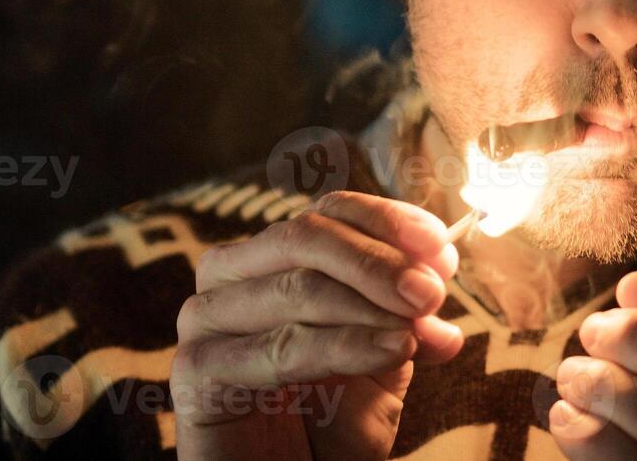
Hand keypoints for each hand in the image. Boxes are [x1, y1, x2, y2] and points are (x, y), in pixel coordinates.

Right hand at [173, 191, 465, 460]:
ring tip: (416, 330)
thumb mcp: (384, 358)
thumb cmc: (330, 423)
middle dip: (378, 262)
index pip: (326, 213)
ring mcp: (205, 320)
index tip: (440, 248)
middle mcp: (229, 277)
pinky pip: (278, 347)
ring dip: (368, 306)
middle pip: (305, 238)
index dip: (385, 221)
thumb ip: (407, 314)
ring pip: (296, 289)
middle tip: (431, 292)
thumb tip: (441, 272)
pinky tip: (391, 351)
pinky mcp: (196, 370)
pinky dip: (344, 346)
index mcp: (271, 259)